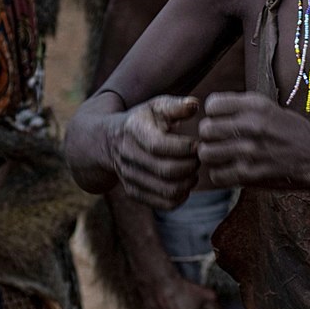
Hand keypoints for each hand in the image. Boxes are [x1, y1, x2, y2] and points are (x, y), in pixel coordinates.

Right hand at [108, 95, 200, 209]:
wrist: (110, 140)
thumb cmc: (143, 121)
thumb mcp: (156, 106)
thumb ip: (176, 106)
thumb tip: (194, 105)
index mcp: (133, 130)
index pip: (159, 145)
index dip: (184, 148)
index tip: (198, 144)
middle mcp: (128, 155)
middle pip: (166, 170)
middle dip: (190, 166)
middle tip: (199, 158)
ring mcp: (129, 176)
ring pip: (167, 190)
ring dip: (188, 183)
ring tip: (193, 171)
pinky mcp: (134, 192)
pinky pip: (163, 204)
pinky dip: (181, 198)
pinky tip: (186, 184)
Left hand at [198, 91, 309, 187]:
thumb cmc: (292, 132)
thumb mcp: (270, 108)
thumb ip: (241, 107)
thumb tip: (210, 110)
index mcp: (256, 104)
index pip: (212, 104)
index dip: (213, 114)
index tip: (221, 120)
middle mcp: (252, 124)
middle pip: (205, 129)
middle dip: (209, 136)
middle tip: (219, 141)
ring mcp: (250, 150)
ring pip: (206, 153)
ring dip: (212, 156)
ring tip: (222, 156)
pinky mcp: (250, 174)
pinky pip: (217, 175)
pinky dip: (220, 175)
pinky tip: (230, 170)